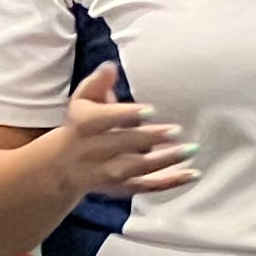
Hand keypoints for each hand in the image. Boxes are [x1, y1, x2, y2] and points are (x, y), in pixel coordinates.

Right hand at [52, 62, 196, 199]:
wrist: (64, 167)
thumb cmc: (82, 124)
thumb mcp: (84, 101)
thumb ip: (98, 83)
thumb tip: (110, 67)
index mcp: (83, 125)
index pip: (102, 120)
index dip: (124, 115)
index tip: (149, 110)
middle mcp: (93, 151)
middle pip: (122, 145)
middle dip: (149, 138)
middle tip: (176, 130)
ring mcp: (107, 173)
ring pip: (136, 168)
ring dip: (164, 160)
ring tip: (190, 150)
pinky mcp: (122, 188)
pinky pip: (146, 187)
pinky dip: (169, 182)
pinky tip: (192, 174)